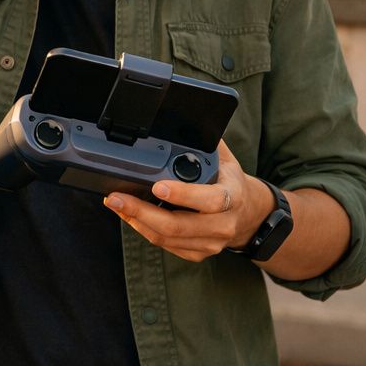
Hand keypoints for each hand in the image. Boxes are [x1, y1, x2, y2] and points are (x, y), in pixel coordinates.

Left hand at [102, 141, 265, 262]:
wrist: (249, 214)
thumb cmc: (230, 180)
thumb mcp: (224, 157)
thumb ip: (205, 138)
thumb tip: (185, 113)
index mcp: (232, 196)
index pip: (209, 200)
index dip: (182, 195)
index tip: (156, 185)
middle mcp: (223, 224)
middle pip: (178, 226)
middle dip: (142, 212)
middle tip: (116, 198)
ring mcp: (211, 242)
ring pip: (168, 238)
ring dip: (137, 221)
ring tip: (116, 204)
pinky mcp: (198, 253)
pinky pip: (166, 245)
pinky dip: (143, 230)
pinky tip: (130, 216)